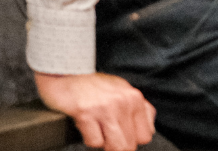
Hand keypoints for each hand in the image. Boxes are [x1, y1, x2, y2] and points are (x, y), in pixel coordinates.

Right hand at [34, 71, 155, 150]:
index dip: (132, 140)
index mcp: (135, 98)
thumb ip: (139, 109)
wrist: (68, 74)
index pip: (145, 136)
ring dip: (106, 145)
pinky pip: (94, 142)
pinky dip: (90, 139)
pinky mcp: (86, 114)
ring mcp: (105, 108)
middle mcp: (123, 103)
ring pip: (116, 147)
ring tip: (99, 133)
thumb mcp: (123, 91)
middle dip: (118, 145)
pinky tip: (87, 127)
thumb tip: (149, 130)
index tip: (123, 136)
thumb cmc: (95, 85)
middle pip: (130, 145)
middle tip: (108, 135)